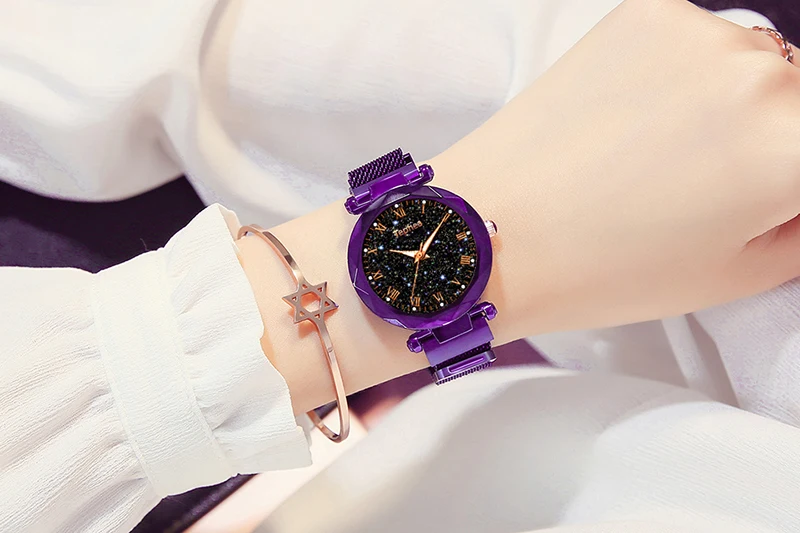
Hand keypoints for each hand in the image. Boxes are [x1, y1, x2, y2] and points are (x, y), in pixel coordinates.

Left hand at [242, 0, 799, 413]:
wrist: (491, 226)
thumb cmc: (602, 270)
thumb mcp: (735, 274)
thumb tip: (798, 192)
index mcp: (794, 149)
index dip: (787, 182)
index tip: (760, 195)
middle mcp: (762, 74)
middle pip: (799, 99)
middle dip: (776, 139)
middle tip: (716, 183)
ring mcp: (699, 33)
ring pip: (755, 65)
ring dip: (735, 101)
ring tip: (664, 152)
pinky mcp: (646, 12)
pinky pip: (699, 41)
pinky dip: (686, 74)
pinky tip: (635, 117)